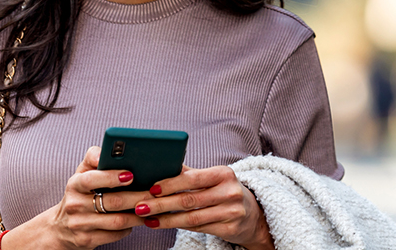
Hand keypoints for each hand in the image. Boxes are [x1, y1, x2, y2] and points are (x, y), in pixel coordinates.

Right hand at [16, 146, 147, 249]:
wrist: (60, 228)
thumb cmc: (80, 193)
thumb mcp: (82, 173)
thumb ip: (94, 157)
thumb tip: (107, 151)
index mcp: (74, 184)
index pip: (91, 179)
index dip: (111, 177)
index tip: (130, 175)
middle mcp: (74, 205)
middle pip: (112, 202)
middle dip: (137, 197)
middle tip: (154, 193)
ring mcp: (80, 224)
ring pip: (117, 221)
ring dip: (138, 214)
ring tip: (151, 207)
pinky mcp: (87, 240)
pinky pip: (115, 234)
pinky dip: (129, 227)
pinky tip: (137, 220)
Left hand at [132, 165, 273, 249]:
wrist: (254, 214)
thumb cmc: (226, 192)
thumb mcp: (214, 178)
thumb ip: (191, 173)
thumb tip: (163, 165)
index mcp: (224, 174)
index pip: (193, 178)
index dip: (171, 183)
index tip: (151, 188)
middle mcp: (229, 192)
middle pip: (189, 200)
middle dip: (161, 204)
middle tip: (141, 206)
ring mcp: (231, 212)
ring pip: (191, 217)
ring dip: (166, 219)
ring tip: (148, 219)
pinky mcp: (230, 229)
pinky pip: (198, 228)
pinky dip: (179, 226)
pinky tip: (165, 225)